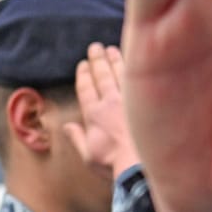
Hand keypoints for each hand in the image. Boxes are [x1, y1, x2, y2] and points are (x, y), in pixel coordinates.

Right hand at [66, 43, 139, 177]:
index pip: (86, 90)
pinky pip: (137, 80)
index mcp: (93, 115)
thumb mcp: (88, 155)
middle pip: (102, 76)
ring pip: (120, 74)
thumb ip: (77, 138)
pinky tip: (132, 61)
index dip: (83, 76)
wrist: (138, 165)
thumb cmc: (112, 163)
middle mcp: (109, 103)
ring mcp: (128, 101)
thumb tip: (66, 126)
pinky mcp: (144, 103)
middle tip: (94, 47)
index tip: (82, 64)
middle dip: (97, 60)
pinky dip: (132, 69)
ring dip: (114, 60)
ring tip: (110, 49)